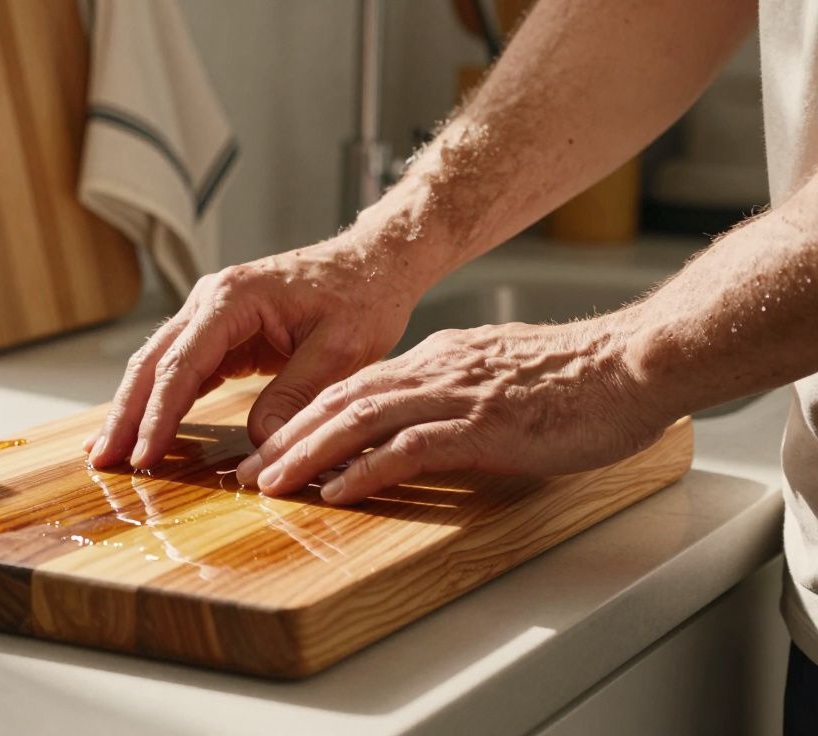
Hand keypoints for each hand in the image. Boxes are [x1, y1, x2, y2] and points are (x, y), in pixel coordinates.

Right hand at [85, 230, 431, 469]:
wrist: (372, 264)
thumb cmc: (361, 298)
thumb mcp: (340, 351)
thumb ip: (296, 395)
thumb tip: (259, 445)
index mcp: (233, 298)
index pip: (182, 364)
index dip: (159, 415)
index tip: (143, 456)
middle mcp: (209, 300)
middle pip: (152, 363)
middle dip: (125, 415)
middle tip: (101, 461)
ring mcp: (210, 315)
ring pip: (157, 366)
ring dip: (132, 410)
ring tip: (107, 454)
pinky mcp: (220, 332)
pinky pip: (180, 370)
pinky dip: (159, 402)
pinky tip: (141, 432)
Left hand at [235, 317, 671, 504]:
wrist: (633, 363)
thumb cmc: (579, 379)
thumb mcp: (499, 380)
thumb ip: (458, 395)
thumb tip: (427, 426)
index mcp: (438, 360)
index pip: (355, 387)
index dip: (307, 417)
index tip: (273, 445)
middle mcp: (435, 371)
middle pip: (341, 401)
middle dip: (288, 437)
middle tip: (248, 472)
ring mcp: (455, 396)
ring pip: (360, 419)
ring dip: (309, 454)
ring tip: (271, 483)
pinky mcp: (480, 424)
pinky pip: (408, 448)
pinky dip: (365, 470)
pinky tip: (337, 492)